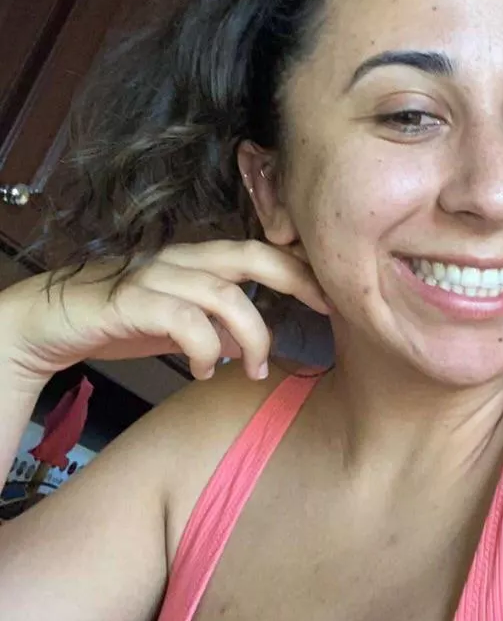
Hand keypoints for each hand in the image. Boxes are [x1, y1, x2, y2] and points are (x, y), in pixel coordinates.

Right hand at [0, 240, 330, 386]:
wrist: (50, 321)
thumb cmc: (121, 320)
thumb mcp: (179, 321)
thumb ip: (215, 324)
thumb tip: (252, 344)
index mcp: (196, 259)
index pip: (260, 250)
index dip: (300, 268)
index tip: (334, 295)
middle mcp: (180, 258)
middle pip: (252, 256)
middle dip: (296, 280)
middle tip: (324, 312)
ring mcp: (156, 276)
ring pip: (225, 295)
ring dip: (251, 336)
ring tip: (252, 369)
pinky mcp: (131, 301)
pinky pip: (185, 322)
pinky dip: (205, 349)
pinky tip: (205, 370)